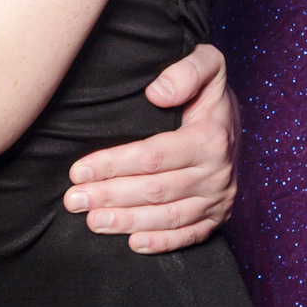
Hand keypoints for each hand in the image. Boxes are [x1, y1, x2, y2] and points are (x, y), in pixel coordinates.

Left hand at [63, 42, 238, 252]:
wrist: (233, 118)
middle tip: (74, 200)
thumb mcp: (208, 63)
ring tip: (92, 222)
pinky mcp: (218, 215)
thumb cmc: (208, 89)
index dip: (114, 165)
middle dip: (110, 196)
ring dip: (128, 222)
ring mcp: (219, 198)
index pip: (153, 156)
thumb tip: (158, 93)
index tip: (79, 171)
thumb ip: (188, 70)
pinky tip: (133, 243)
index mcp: (210, 138)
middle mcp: (217, 172)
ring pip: (169, 216)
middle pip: (156, 190)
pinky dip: (162, 242)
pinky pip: (190, 235)